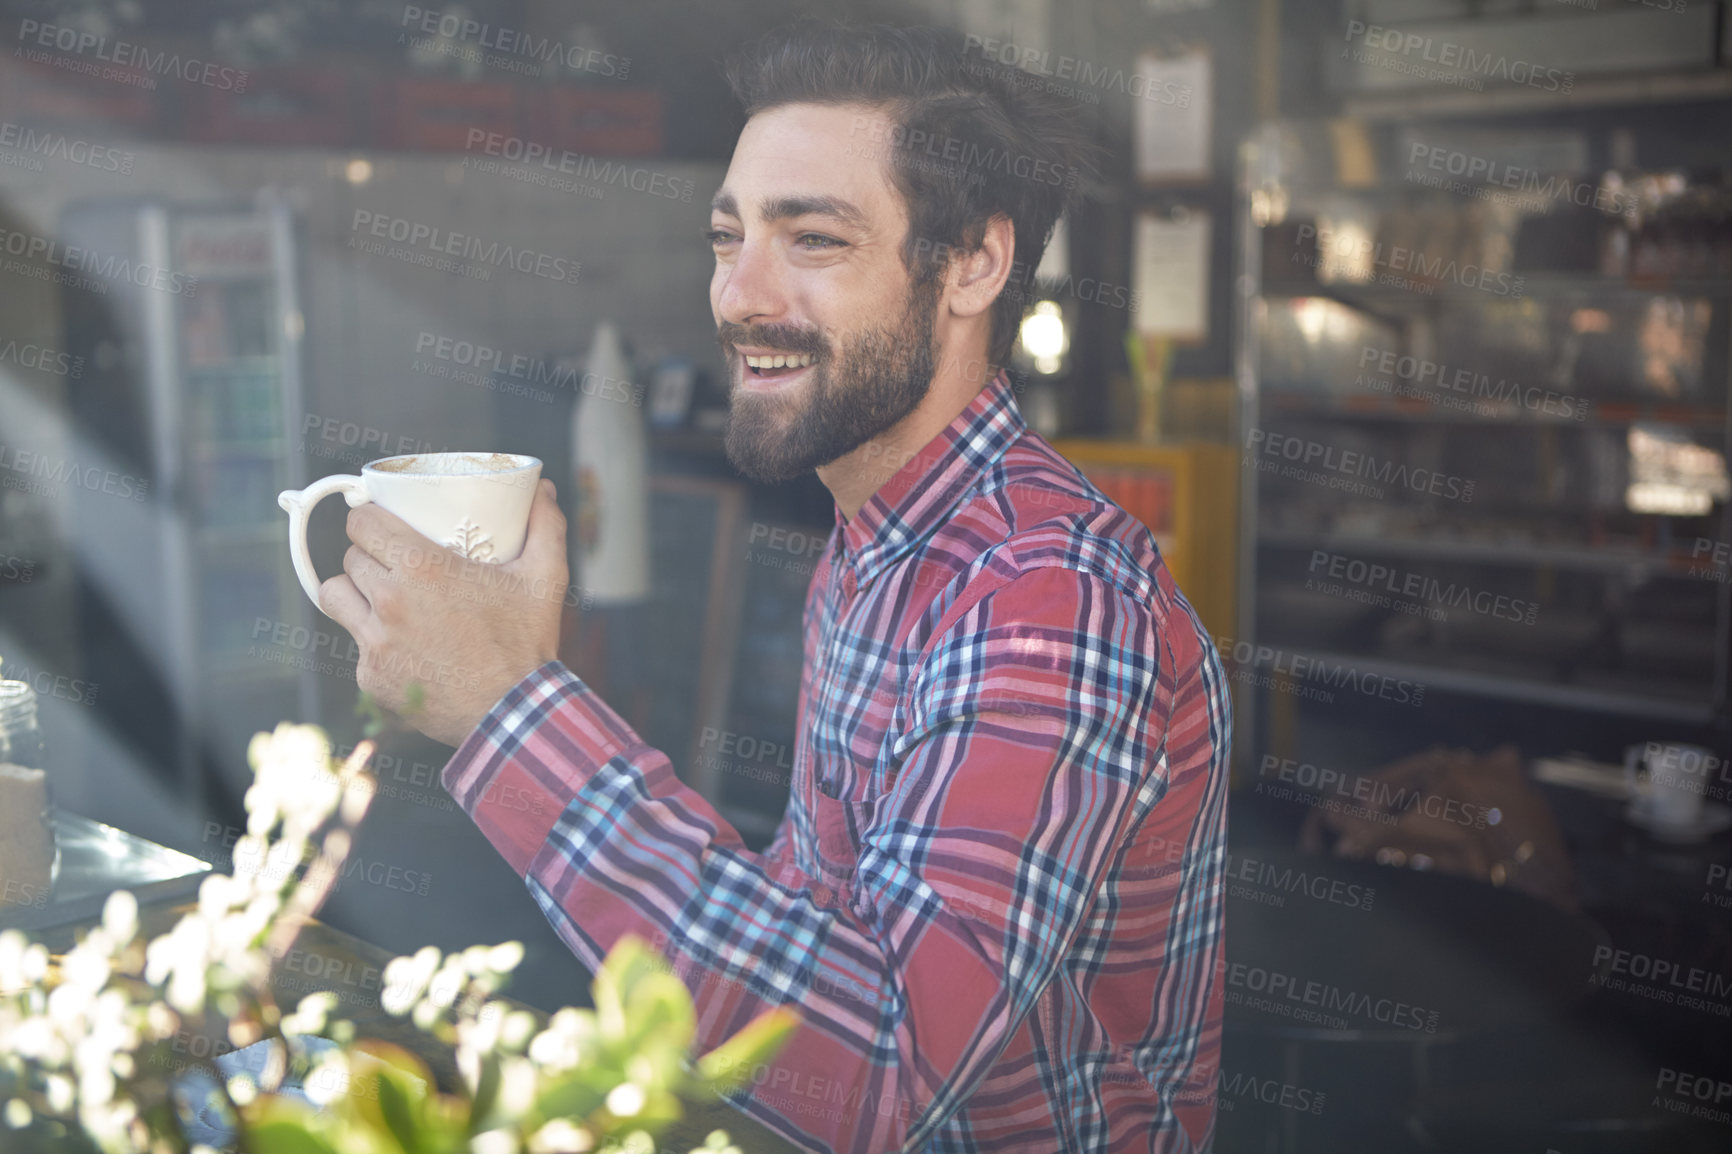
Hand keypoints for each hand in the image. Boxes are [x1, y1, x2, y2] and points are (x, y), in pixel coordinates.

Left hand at [320, 479, 569, 745]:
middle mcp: (389, 600)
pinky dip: (373, 640)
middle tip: (394, 561)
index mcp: (422, 566)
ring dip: (354, 592)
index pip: (360, 523)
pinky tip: (403, 644)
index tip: (380, 521)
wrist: (512, 714)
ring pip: (335, 596)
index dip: (367, 517)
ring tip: (380, 597)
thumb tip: (543, 488)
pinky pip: (356, 643)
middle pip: (350, 557)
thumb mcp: (545, 578)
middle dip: (369, 554)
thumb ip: (545, 526)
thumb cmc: (526, 642)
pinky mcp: (370, 676)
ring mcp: (374, 641)